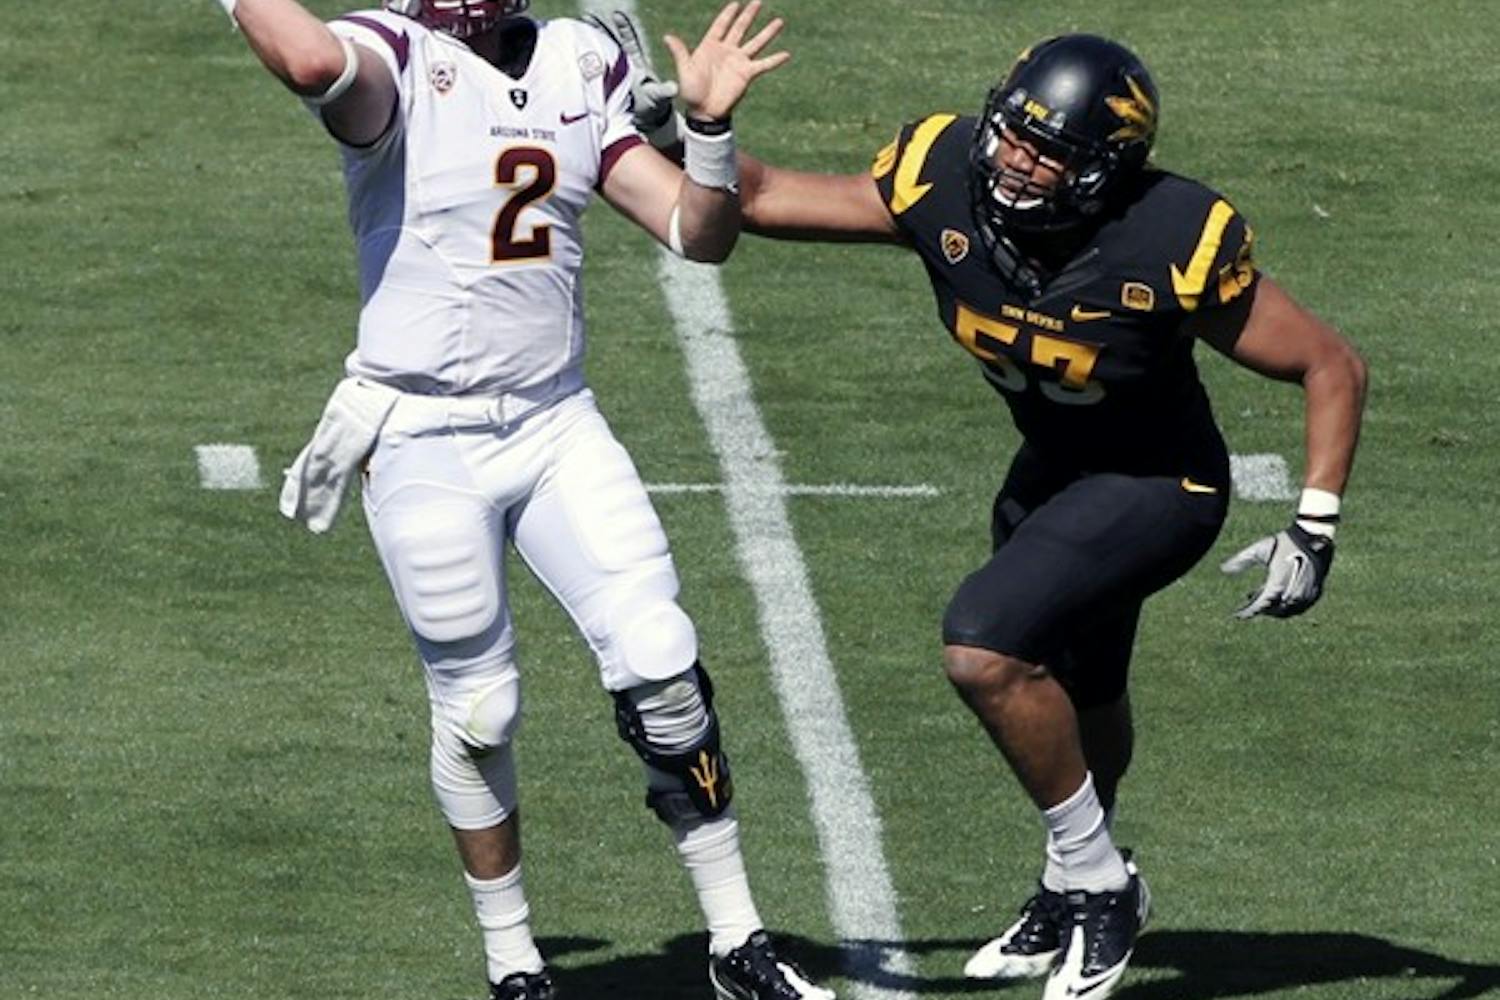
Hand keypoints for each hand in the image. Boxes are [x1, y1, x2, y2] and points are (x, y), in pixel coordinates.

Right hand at [584, 10, 680, 143]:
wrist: (647, 118)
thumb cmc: (655, 106)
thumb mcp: (659, 97)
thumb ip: (664, 91)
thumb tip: (674, 88)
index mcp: (637, 63)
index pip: (630, 41)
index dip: (624, 28)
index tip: (617, 16)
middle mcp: (625, 65)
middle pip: (612, 42)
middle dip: (603, 29)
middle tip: (590, 16)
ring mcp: (615, 74)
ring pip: (602, 54)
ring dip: (592, 42)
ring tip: (579, 30)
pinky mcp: (608, 84)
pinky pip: (596, 71)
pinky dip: (588, 63)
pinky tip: (577, 55)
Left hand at [663, 0, 789, 122]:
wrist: (704, 112)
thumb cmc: (692, 92)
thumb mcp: (685, 70)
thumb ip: (680, 52)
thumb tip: (667, 37)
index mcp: (710, 46)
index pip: (721, 25)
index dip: (728, 14)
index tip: (736, 3)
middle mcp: (727, 50)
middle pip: (740, 28)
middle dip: (749, 15)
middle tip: (758, 1)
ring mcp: (738, 61)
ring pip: (756, 42)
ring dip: (767, 32)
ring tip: (779, 21)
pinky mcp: (747, 74)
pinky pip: (763, 65)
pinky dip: (774, 60)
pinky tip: (786, 54)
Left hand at [1220, 523, 1334, 618]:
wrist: (1313, 535)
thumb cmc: (1284, 541)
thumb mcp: (1260, 549)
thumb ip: (1241, 560)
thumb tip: (1222, 568)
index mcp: (1277, 584)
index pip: (1259, 606)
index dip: (1248, 612)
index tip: (1238, 615)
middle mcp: (1293, 593)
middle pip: (1274, 612)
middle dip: (1261, 610)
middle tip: (1250, 604)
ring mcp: (1307, 594)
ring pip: (1288, 611)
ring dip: (1275, 609)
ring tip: (1264, 599)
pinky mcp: (1316, 592)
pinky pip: (1300, 607)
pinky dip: (1288, 606)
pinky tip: (1281, 597)